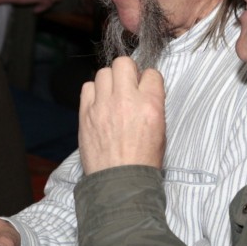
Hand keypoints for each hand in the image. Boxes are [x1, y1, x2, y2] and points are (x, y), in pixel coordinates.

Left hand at [78, 56, 165, 173]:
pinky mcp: (86, 113)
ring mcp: (103, 106)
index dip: (148, 81)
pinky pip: (87, 87)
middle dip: (127, 72)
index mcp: (150, 106)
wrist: (120, 183)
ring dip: (109, 81)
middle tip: (127, 86)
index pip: (151, 73)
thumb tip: (144, 90)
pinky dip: (94, 92)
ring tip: (112, 96)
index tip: (145, 89)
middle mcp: (126, 101)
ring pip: (103, 72)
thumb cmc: (143, 162)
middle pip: (123, 63)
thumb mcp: (160, 132)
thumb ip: (153, 106)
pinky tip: (99, 104)